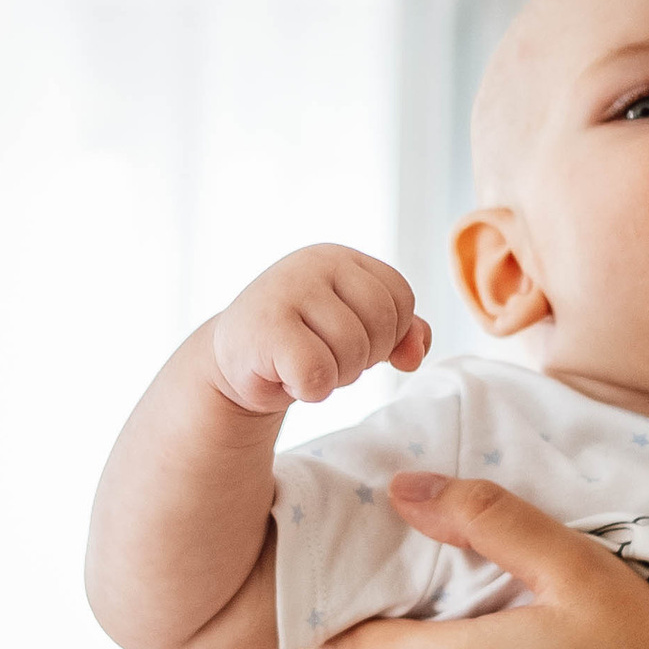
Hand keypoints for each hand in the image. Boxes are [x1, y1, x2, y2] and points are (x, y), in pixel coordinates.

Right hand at [207, 247, 432, 416]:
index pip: (401, 297)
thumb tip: (415, 354)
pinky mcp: (266, 327)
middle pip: (384, 323)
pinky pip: (318, 373)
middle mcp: (316, 264)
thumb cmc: (302, 343)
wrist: (234, 364)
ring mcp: (288, 290)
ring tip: (305, 366)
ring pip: (353, 350)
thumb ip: (400, 334)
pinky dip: (310, 390)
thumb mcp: (357, 332)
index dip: (390, 334)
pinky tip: (286, 377)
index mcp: (342, 258)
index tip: (354, 341)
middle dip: (365, 357)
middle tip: (328, 358)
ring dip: (336, 376)